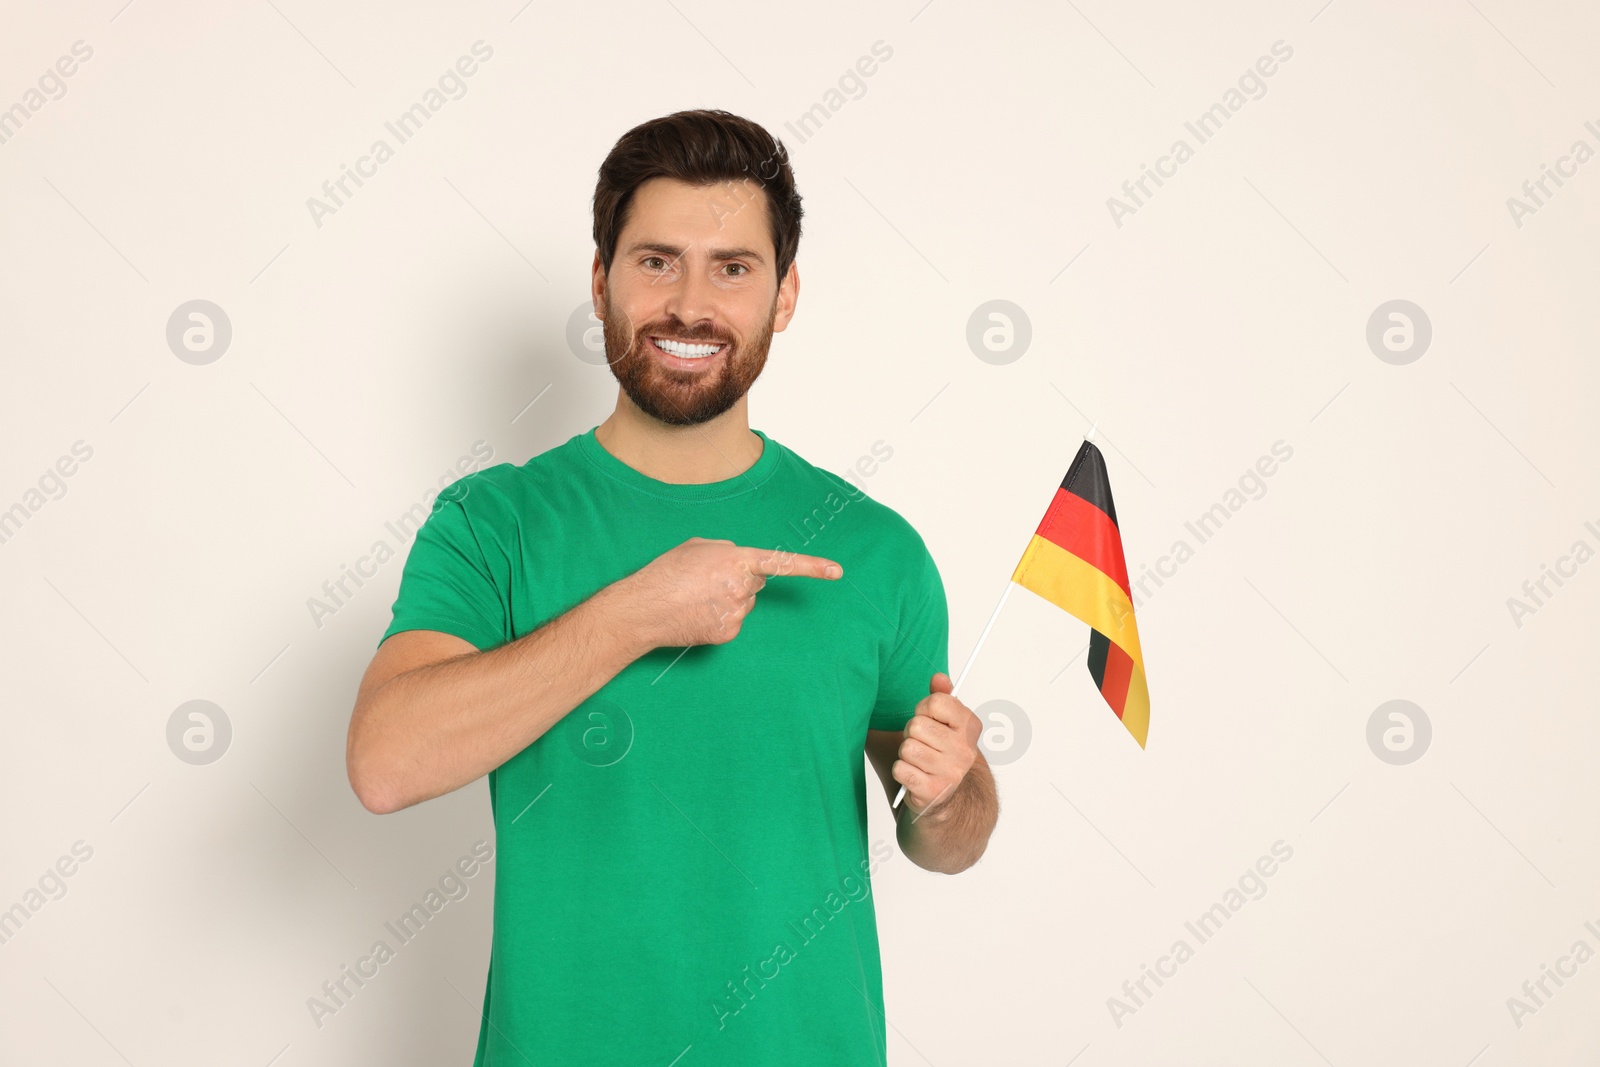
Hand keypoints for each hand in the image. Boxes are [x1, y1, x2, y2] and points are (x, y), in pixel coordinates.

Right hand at [620, 536, 841, 648]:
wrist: (644, 608)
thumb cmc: (666, 573)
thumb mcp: (698, 546)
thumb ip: (727, 551)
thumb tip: (740, 562)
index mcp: (737, 560)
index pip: (782, 563)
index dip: (812, 567)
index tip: (837, 572)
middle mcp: (742, 587)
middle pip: (756, 583)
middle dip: (739, 580)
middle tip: (707, 581)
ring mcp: (737, 613)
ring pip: (744, 603)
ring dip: (727, 599)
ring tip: (696, 597)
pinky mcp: (728, 633)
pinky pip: (733, 622)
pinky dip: (719, 617)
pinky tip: (697, 614)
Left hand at [893, 672, 980, 816]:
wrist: (951, 797)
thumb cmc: (943, 752)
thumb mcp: (947, 722)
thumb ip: (942, 697)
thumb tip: (939, 677)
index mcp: (970, 727)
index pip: (936, 702)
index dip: (924, 709)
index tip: (930, 720)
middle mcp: (964, 750)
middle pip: (916, 726)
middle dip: (912, 734)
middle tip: (923, 744)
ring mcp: (950, 772)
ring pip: (907, 748)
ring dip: (906, 754)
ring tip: (919, 761)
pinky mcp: (932, 791)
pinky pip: (900, 769)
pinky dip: (902, 772)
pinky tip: (914, 775)